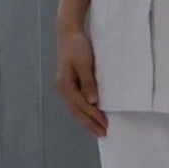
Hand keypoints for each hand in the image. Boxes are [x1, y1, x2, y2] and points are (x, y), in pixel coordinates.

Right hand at [56, 22, 107, 138]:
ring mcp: (64, 87)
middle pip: (77, 111)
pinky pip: (76, 103)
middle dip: (90, 124)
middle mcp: (63, 89)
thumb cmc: (76, 46)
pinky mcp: (69, 84)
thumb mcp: (84, 63)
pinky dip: (84, 112)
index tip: (106, 125)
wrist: (68, 33)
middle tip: (103, 134)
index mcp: (65, 85)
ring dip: (87, 120)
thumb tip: (93, 102)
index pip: (81, 106)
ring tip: (98, 129)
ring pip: (76, 109)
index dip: (94, 117)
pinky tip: (91, 115)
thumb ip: (88, 83)